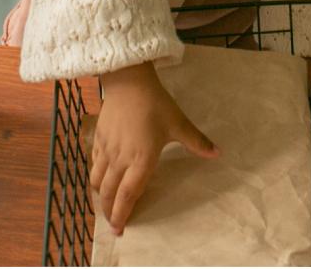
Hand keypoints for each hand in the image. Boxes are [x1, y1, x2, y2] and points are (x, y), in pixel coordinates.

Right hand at [92, 62, 218, 234]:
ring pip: (97, 180)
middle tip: (113, 224)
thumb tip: (217, 153)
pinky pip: (93, 163)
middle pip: (109, 193)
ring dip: (100, 195)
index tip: (121, 229)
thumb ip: (196, 142)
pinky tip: (100, 176)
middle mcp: (120, 159)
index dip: (122, 214)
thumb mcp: (179, 123)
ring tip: (105, 203)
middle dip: (109, 211)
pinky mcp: (98, 138)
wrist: (129, 81)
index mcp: (141, 160)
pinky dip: (95, 175)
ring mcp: (106, 149)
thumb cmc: (155, 103)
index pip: (128, 195)